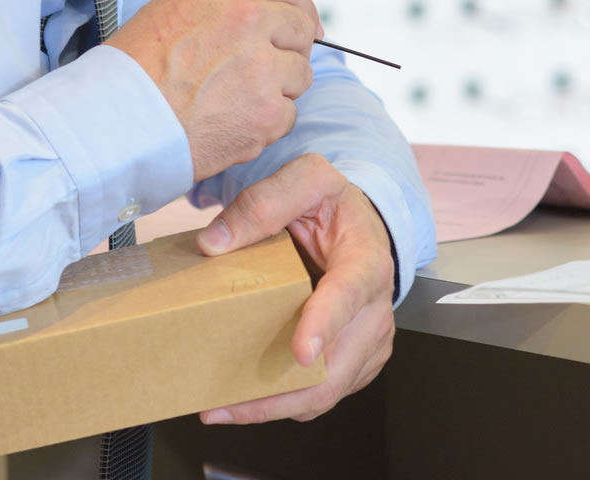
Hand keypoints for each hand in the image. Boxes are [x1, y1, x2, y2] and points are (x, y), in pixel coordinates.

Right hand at [109, 0, 318, 180]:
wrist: (110, 126)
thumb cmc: (132, 72)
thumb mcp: (172, 8)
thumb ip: (225, 3)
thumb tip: (274, 13)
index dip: (298, 6)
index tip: (306, 24)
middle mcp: (248, 16)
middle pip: (301, 27)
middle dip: (290, 49)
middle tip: (264, 71)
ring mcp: (262, 65)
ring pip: (300, 73)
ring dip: (278, 88)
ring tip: (233, 100)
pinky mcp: (268, 110)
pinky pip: (288, 114)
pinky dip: (266, 124)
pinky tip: (230, 124)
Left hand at [195, 154, 395, 424]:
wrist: (364, 228)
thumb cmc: (335, 207)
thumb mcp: (307, 181)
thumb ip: (264, 202)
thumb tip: (214, 243)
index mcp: (366, 261)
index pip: (349, 295)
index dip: (325, 325)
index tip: (300, 352)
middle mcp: (375, 310)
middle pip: (335, 370)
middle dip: (277, 396)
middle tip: (221, 405)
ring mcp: (370, 342)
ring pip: (325, 394)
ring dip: (272, 407)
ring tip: (220, 409)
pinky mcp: (358, 364)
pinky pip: (321, 397)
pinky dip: (282, 404)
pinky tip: (244, 399)